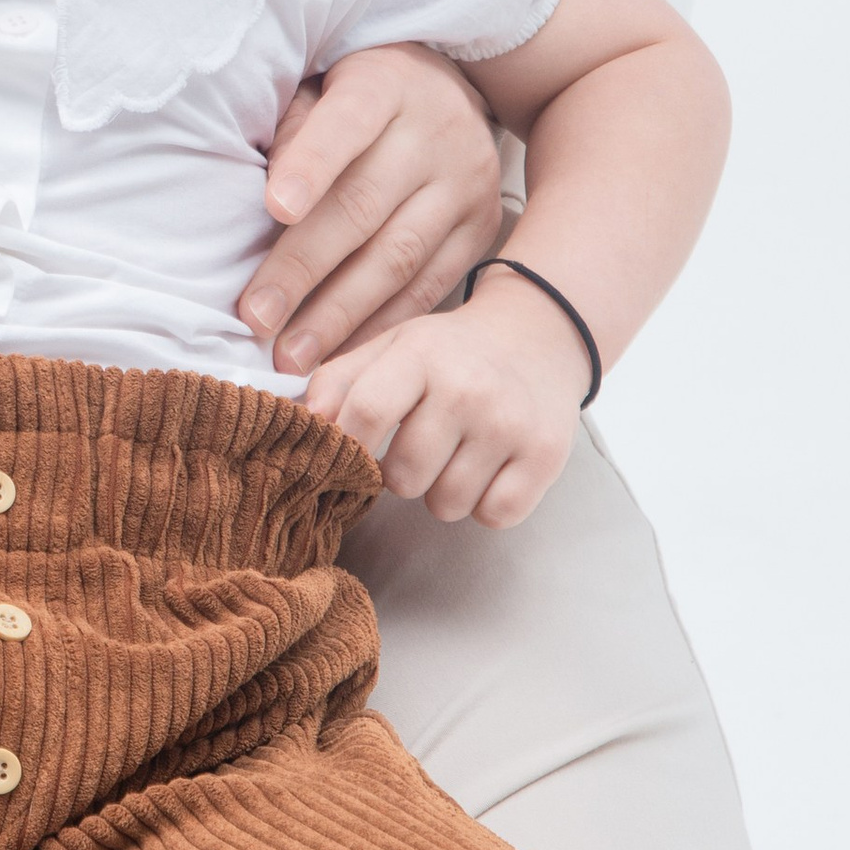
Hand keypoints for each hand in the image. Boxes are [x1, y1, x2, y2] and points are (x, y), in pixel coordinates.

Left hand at [237, 45, 504, 370]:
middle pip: (364, 205)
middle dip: (304, 268)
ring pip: (398, 258)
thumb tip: (265, 201)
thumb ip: (293, 129)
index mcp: (385, 85)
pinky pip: (428, 287)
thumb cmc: (358, 99)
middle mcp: (435, 134)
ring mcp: (465, 186)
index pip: (347, 122)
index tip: (273, 208)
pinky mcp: (481, 231)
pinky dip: (381, 327)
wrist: (456, 97)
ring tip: (291, 358)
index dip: (311, 165)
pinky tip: (340, 358)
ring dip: (339, 315)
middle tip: (256, 318)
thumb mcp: (321, 86)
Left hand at [300, 272, 592, 527]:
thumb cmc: (451, 350)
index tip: (352, 456)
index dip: (348, 448)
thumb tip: (303, 424)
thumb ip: (338, 381)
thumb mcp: (391, 345)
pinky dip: (485, 504)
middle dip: (402, 474)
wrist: (540, 333)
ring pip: (446, 505)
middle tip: (421, 447)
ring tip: (457, 455)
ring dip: (443, 491)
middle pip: (404, 477)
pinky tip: (488, 469)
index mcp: (420, 355)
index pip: (365, 415)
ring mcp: (510, 424)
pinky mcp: (545, 456)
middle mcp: (468, 388)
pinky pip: (493, 516)